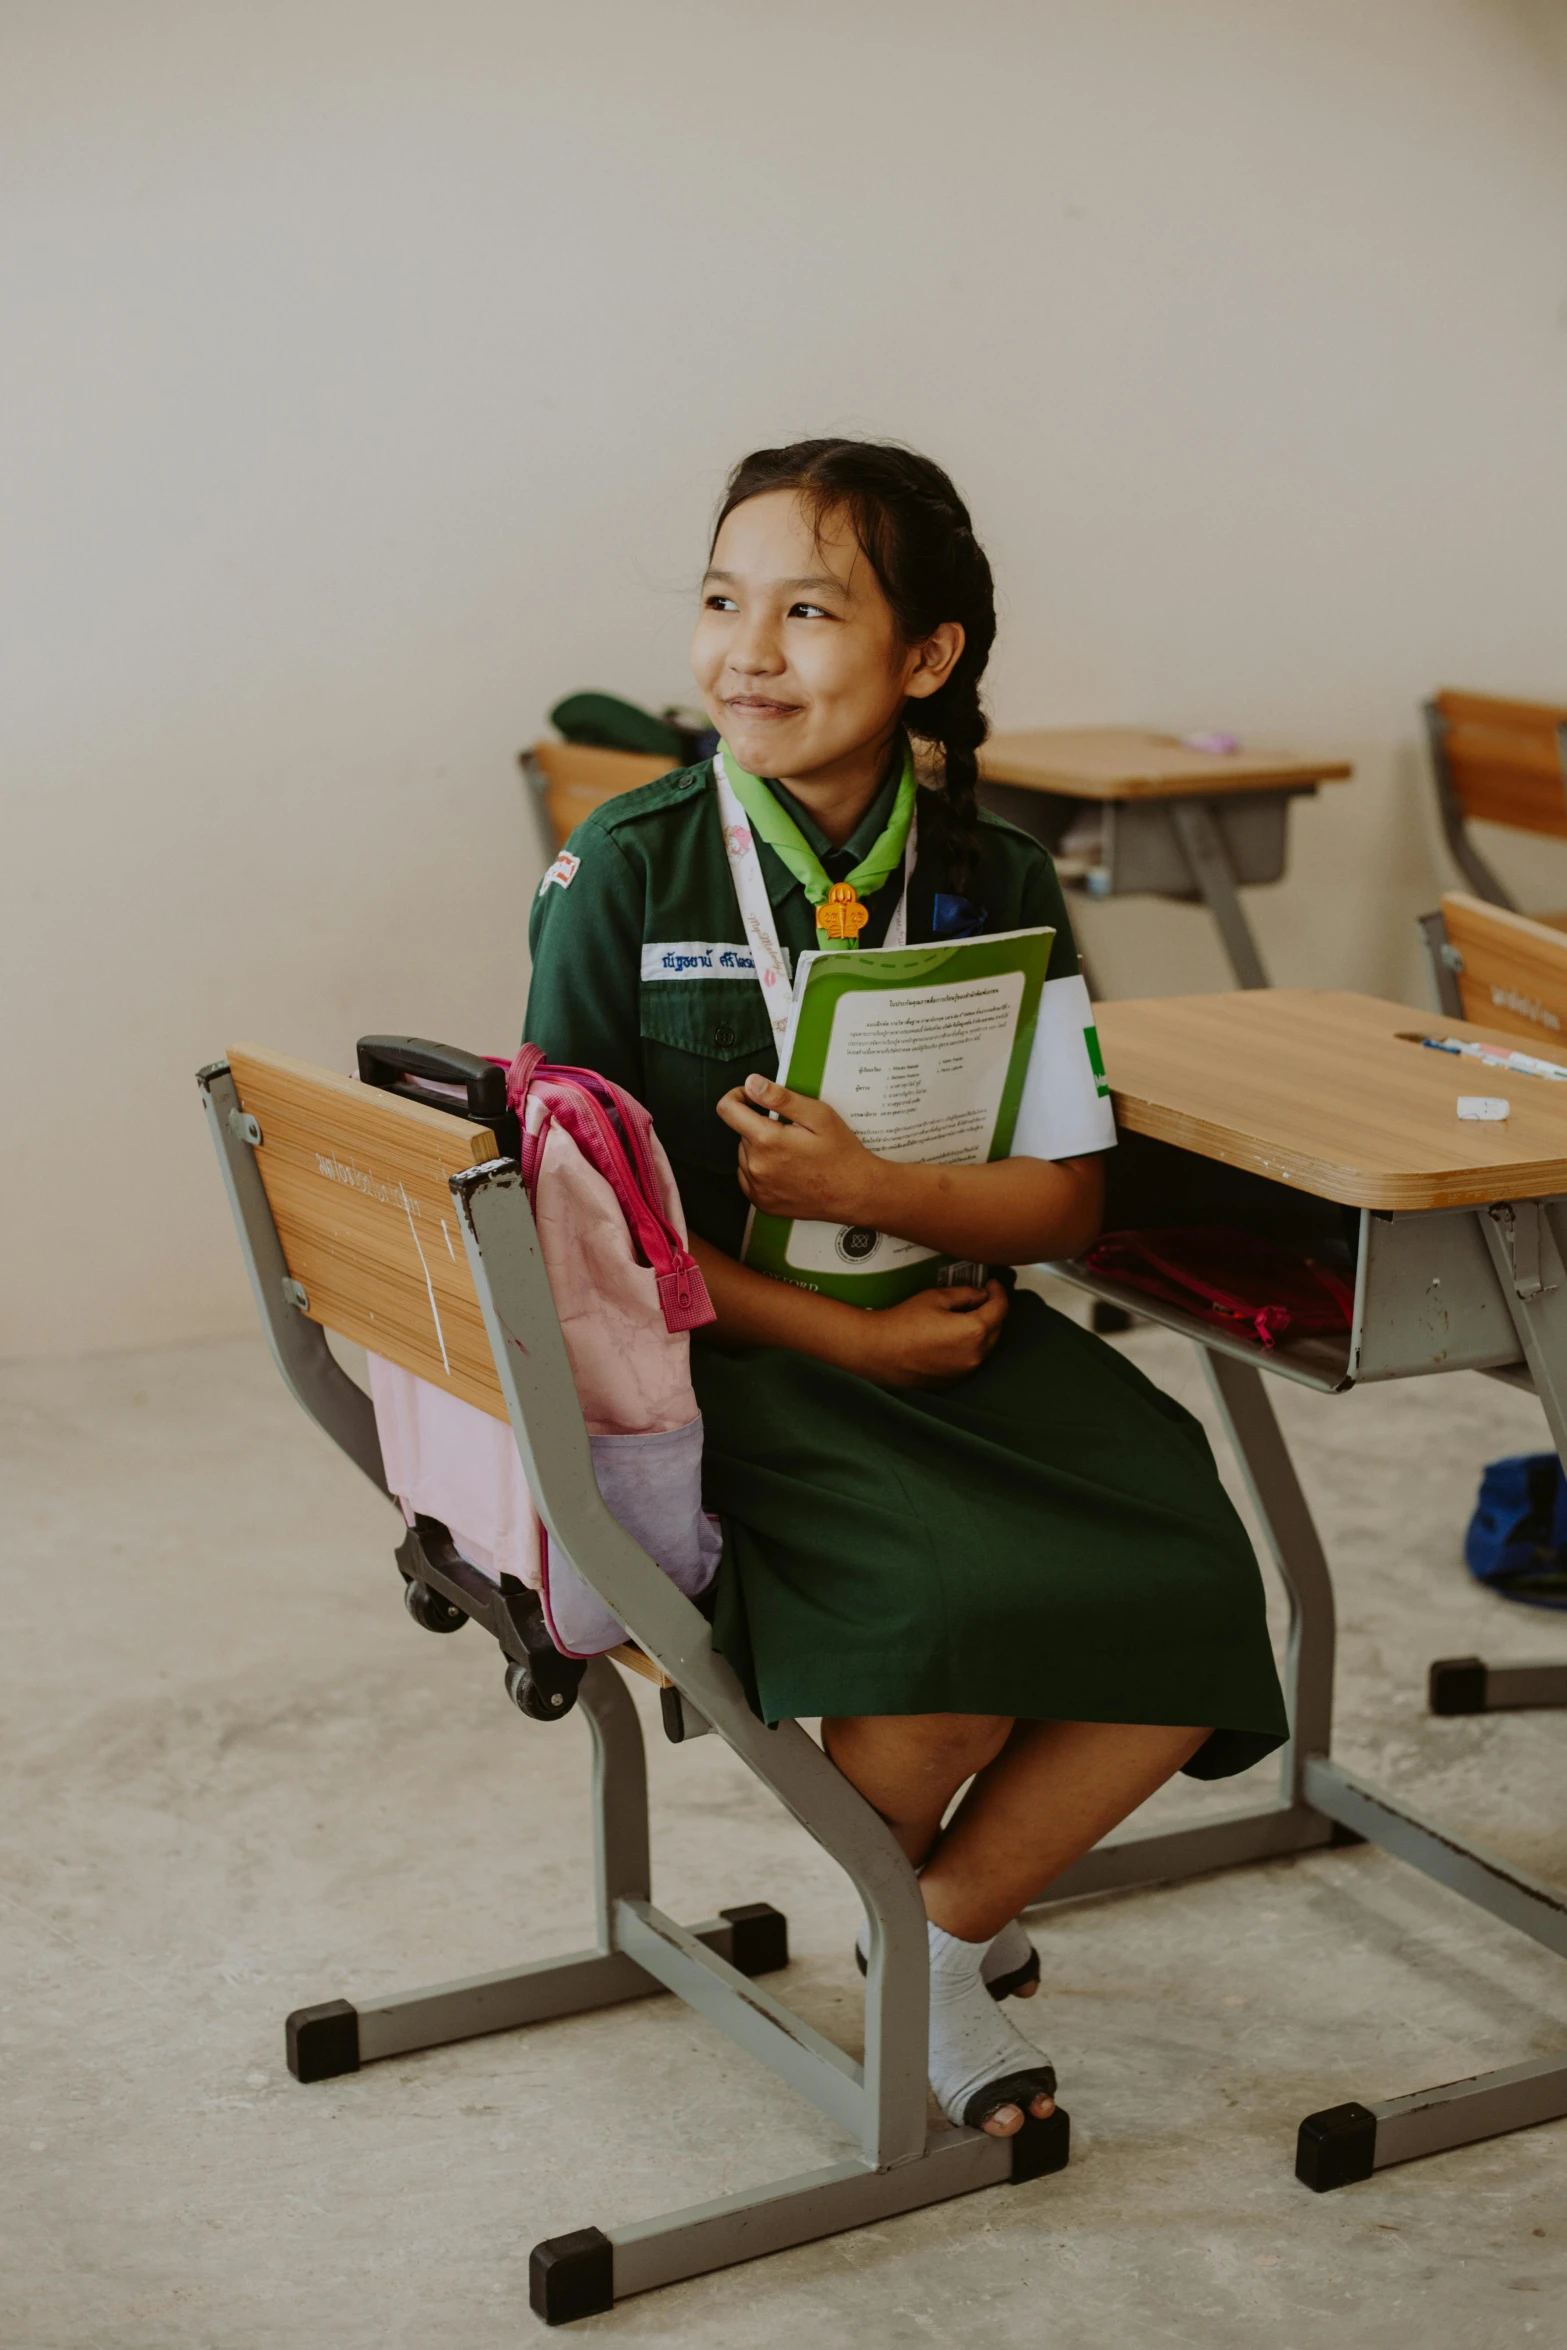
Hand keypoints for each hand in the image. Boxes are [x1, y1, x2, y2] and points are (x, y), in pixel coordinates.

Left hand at [715, 1073, 877, 1225]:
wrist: (856, 1194)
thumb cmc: (841, 1153)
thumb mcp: (818, 1115)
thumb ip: (781, 1097)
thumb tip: (751, 1083)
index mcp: (767, 1140)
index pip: (727, 1110)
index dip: (738, 1096)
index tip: (753, 1097)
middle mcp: (756, 1166)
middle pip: (741, 1132)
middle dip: (760, 1125)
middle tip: (791, 1131)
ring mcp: (757, 1188)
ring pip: (745, 1155)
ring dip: (760, 1148)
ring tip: (792, 1153)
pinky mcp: (761, 1203)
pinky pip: (748, 1177)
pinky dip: (761, 1169)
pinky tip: (786, 1169)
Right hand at [849, 1280, 1009, 1388]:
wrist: (879, 1351)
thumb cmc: (903, 1322)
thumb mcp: (936, 1297)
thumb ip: (965, 1293)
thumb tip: (980, 1295)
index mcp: (974, 1331)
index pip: (1000, 1309)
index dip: (999, 1293)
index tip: (992, 1285)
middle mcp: (975, 1355)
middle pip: (997, 1328)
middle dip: (992, 1311)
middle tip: (979, 1297)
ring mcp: (965, 1371)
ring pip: (985, 1346)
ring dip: (982, 1330)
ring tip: (964, 1316)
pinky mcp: (954, 1380)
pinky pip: (971, 1359)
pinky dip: (969, 1346)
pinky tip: (952, 1336)